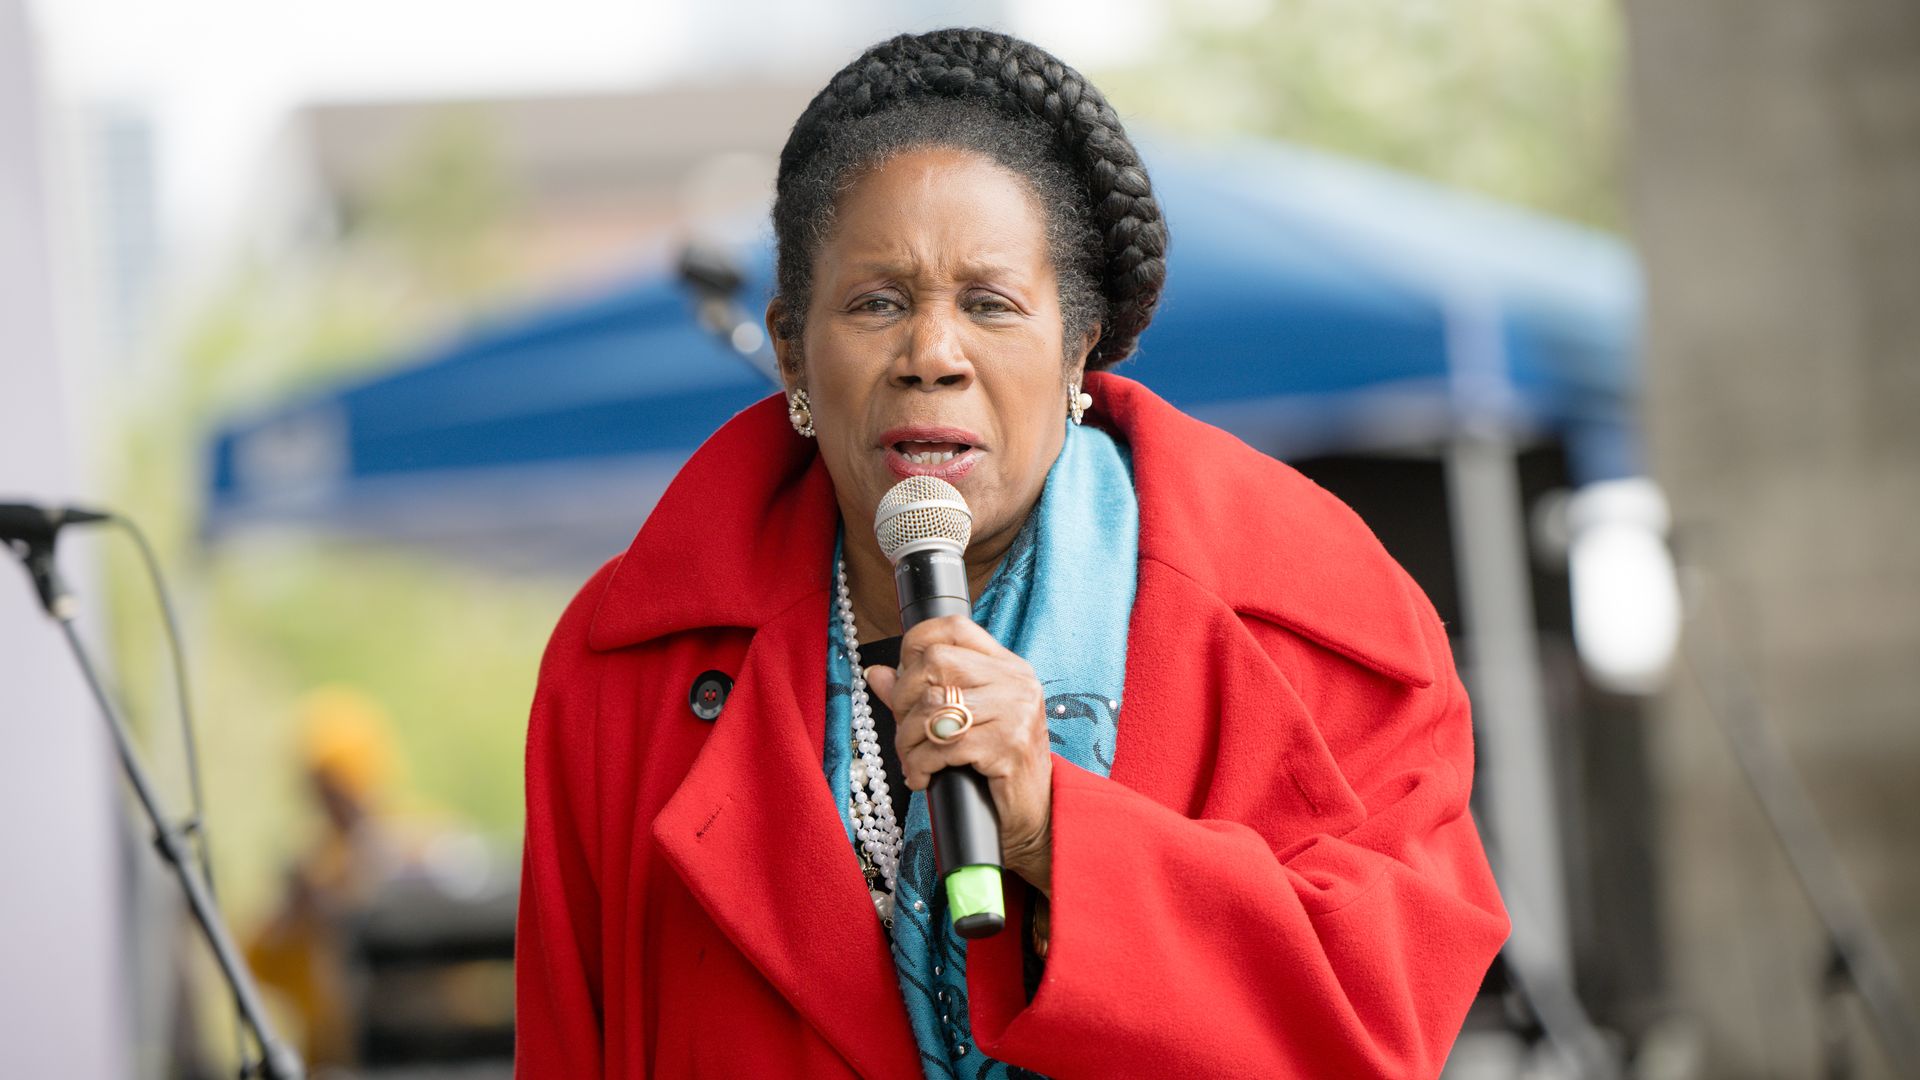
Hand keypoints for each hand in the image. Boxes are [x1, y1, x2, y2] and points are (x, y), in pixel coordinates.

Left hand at [865, 614, 1054, 896]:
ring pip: (934, 707)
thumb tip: (876, 673)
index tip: (901, 673)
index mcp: (1009, 668)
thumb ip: (921, 695)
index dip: (916, 642)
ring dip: (907, 739)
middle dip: (904, 697)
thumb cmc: (996, 768)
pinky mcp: (1008, 747)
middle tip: (904, 729)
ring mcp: (1015, 713)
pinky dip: (920, 764)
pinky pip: (944, 747)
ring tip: (912, 760)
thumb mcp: (963, 723)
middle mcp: (1016, 683)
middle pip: (936, 662)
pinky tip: (922, 778)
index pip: (956, 628)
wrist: (1036, 816)